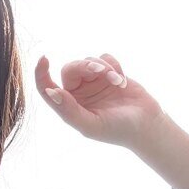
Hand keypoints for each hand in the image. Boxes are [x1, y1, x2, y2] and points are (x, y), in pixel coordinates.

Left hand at [35, 54, 166, 149]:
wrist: (146, 124)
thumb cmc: (117, 130)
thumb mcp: (90, 125)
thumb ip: (69, 110)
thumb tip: (52, 92)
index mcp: (68, 107)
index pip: (47, 88)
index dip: (41, 74)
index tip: (44, 59)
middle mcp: (78, 94)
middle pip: (71, 68)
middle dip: (85, 66)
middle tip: (100, 72)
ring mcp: (93, 83)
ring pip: (88, 61)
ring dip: (103, 67)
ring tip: (117, 82)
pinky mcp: (109, 74)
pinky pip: (104, 57)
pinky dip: (113, 65)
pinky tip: (122, 81)